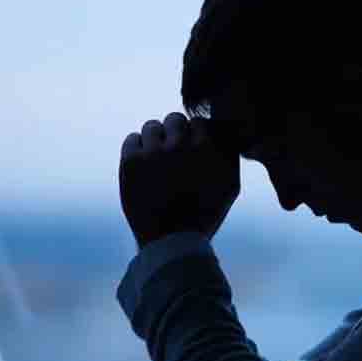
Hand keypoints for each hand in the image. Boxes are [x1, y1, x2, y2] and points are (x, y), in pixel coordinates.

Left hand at [119, 113, 239, 248]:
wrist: (171, 241)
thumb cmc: (205, 214)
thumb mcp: (230, 186)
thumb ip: (229, 153)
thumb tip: (222, 128)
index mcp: (207, 148)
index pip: (198, 122)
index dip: (194, 137)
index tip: (191, 152)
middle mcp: (180, 145)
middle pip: (174, 119)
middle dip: (174, 134)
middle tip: (173, 156)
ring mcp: (153, 152)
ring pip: (151, 126)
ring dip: (155, 140)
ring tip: (157, 162)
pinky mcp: (131, 162)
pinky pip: (131, 139)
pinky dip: (136, 150)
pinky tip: (143, 167)